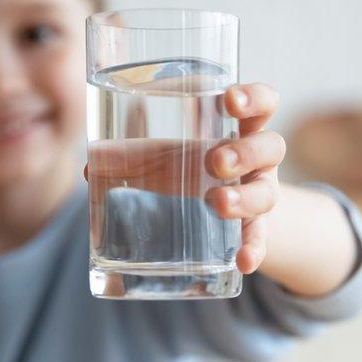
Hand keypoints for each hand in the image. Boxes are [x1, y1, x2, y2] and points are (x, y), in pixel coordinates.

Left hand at [83, 82, 285, 275]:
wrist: (221, 207)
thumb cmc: (189, 166)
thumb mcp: (164, 158)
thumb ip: (131, 157)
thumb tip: (90, 164)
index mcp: (240, 127)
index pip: (263, 102)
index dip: (254, 98)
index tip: (230, 101)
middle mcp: (258, 159)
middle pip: (271, 146)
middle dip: (245, 152)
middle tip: (214, 160)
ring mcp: (260, 193)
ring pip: (268, 192)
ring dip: (245, 198)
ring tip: (218, 203)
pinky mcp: (255, 227)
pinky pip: (261, 238)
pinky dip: (254, 249)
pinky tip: (243, 262)